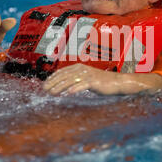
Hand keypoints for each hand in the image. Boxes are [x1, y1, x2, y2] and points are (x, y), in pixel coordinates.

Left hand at [43, 64, 161, 94]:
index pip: (62, 71)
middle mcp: (82, 69)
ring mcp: (88, 75)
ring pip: (71, 80)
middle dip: (53, 82)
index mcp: (79, 67)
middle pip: (64, 76)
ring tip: (52, 93)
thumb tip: (65, 86)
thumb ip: (76, 80)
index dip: (52, 78)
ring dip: (60, 87)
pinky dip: (74, 89)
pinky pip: (82, 85)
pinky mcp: (94, 81)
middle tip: (44, 90)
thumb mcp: (86, 79)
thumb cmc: (101, 82)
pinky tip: (68, 94)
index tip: (45, 84)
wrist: (117, 83)